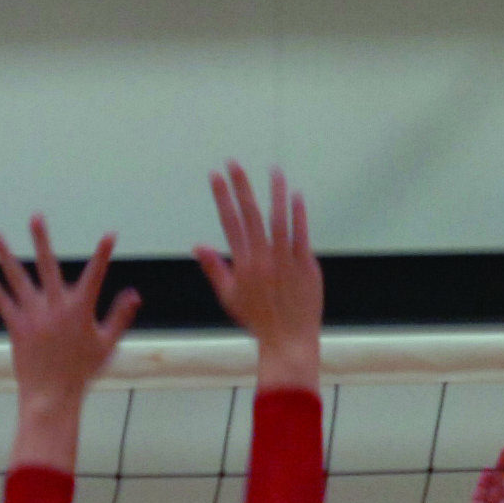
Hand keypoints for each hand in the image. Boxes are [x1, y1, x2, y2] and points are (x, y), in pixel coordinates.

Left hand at [0, 217, 138, 402]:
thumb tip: (134, 294)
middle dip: (42, 240)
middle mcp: (55, 307)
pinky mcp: (16, 324)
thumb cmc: (82, 370)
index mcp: (81, 310)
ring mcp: (33, 314)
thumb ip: (120, 316)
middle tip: (36, 217)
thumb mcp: (107, 343)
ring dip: (6, 255)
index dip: (103, 254)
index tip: (109, 235)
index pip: (95, 275)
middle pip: (48, 266)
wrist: (52, 393)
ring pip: (18, 278)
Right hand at [193, 163, 321, 385]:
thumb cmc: (258, 319)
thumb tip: (197, 245)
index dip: (221, 197)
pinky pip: (302, 235)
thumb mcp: (229, 296)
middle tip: (234, 163)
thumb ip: (214, 268)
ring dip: (275, 193)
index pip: (229, 222)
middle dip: (240, 187)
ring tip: (273, 171)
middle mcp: (262, 258)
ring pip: (279, 219)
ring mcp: (285, 260)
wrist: (288, 339)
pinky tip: (297, 196)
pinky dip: (299, 215)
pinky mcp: (306, 265)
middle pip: (250, 215)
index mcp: (242, 263)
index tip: (215, 176)